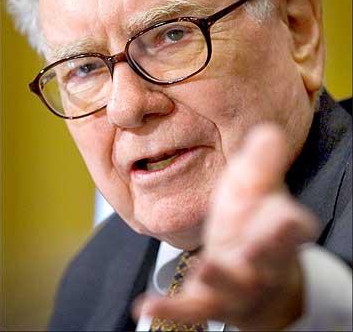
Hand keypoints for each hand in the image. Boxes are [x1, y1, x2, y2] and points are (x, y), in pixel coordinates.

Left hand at [134, 124, 319, 330]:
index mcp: (275, 230)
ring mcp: (237, 287)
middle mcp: (262, 262)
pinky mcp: (211, 303)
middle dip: (263, 252)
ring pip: (232, 286)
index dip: (292, 226)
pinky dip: (170, 308)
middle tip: (253, 248)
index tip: (294, 220)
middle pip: (266, 258)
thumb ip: (262, 164)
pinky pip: (192, 308)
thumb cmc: (255, 226)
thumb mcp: (257, 192)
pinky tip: (144, 305)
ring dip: (219, 278)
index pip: (290, 228)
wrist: (256, 278)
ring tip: (203, 268)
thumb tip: (268, 130)